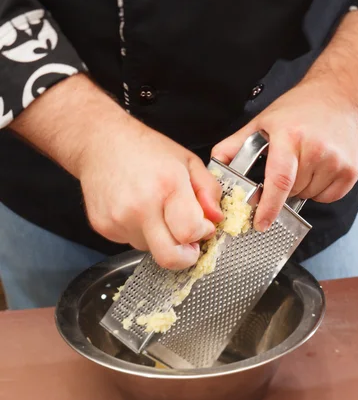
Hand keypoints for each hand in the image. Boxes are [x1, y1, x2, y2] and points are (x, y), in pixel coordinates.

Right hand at [79, 122, 222, 269]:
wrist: (99, 142)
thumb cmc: (144, 149)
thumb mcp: (187, 161)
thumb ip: (209, 190)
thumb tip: (216, 218)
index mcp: (167, 186)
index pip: (190, 233)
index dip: (201, 233)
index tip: (201, 226)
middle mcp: (141, 206)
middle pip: (169, 258)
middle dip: (184, 256)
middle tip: (188, 242)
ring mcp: (119, 219)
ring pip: (150, 250)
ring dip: (159, 238)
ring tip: (154, 210)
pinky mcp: (104, 226)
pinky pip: (130, 242)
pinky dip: (140, 232)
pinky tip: (136, 210)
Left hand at [212, 79, 357, 230]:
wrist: (337, 98)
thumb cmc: (296, 111)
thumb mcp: (261, 122)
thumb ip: (233, 146)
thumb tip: (213, 168)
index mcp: (290, 137)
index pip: (280, 180)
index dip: (269, 206)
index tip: (261, 223)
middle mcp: (316, 148)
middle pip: (292, 192)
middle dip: (283, 189)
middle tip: (285, 166)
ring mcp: (337, 160)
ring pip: (309, 196)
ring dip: (302, 188)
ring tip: (304, 162)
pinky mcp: (352, 170)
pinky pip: (328, 196)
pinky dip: (319, 189)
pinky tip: (319, 166)